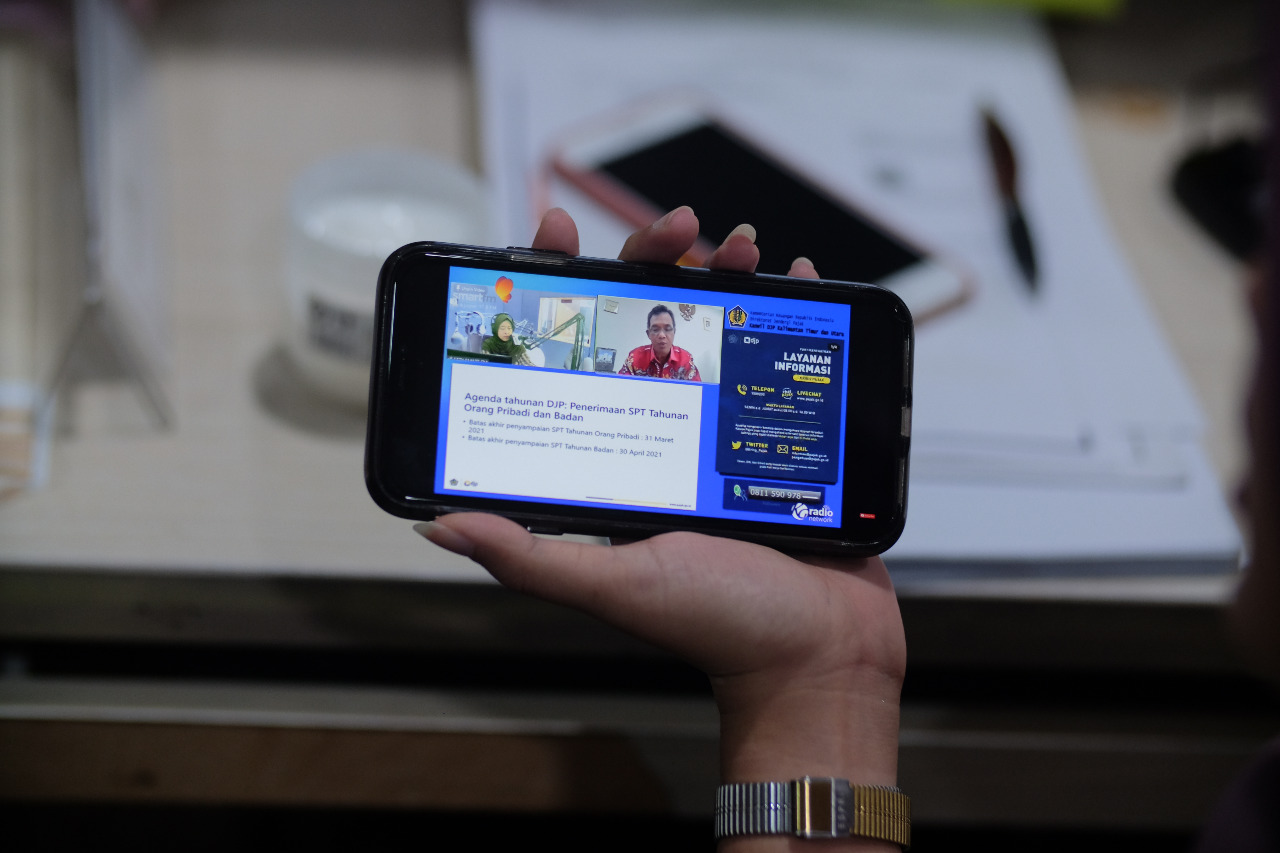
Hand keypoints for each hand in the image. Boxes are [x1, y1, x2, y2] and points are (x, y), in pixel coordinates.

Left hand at [420, 208, 905, 849]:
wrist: (820, 655)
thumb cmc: (717, 625)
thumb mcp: (613, 584)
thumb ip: (530, 554)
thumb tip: (437, 523)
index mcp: (619, 455)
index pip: (577, 353)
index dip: (563, 290)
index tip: (557, 234)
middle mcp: (666, 433)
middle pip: (649, 322)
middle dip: (656, 259)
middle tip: (680, 226)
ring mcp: (727, 429)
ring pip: (717, 326)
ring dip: (724, 271)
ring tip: (741, 245)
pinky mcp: (783, 432)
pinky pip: (781, 354)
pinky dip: (792, 307)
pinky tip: (800, 275)